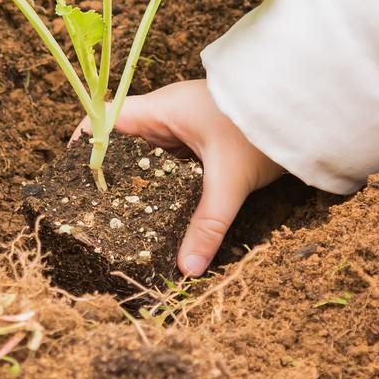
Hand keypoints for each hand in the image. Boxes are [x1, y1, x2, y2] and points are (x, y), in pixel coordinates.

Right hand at [71, 80, 283, 276]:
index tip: (72, 180)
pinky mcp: (203, 143)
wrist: (307, 112)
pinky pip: (171, 165)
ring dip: (138, 182)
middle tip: (92, 211)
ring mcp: (186, 129)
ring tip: (119, 218)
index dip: (86, 145)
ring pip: (149, 157)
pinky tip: (158, 211)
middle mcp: (169, 116)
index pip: (106, 120)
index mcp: (163, 110)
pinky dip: (162, 184)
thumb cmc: (261, 130)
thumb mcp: (230, 180)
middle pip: (124, 144)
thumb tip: (187, 268)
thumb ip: (207, 223)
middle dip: (110, 174)